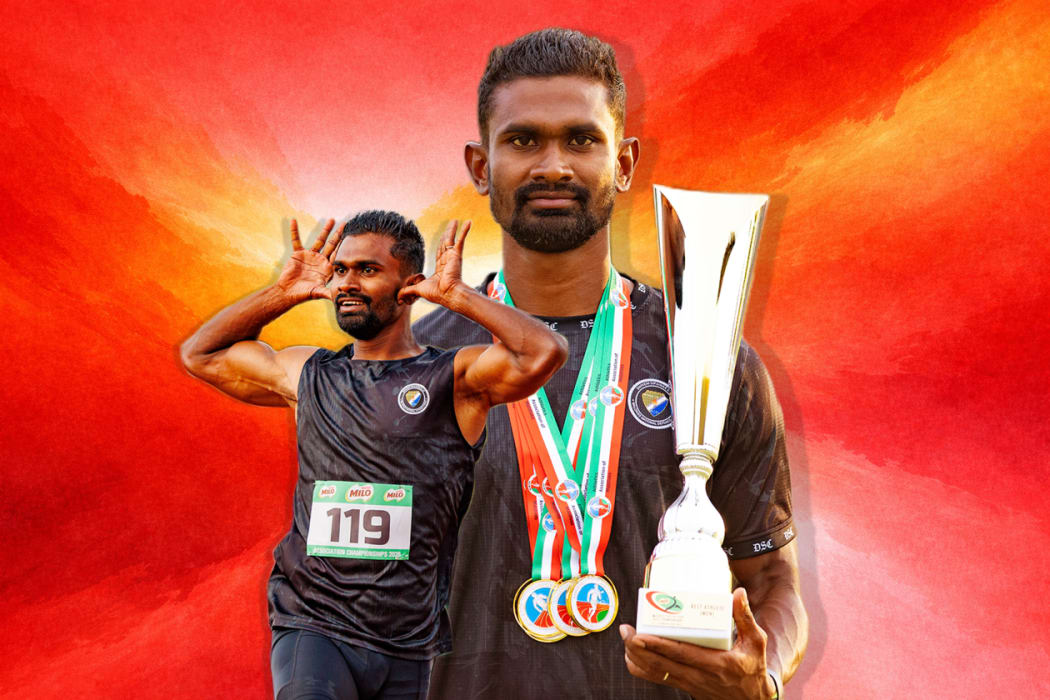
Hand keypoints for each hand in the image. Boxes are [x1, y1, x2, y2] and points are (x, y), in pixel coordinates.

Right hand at [276, 219, 337, 301]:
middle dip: (338, 235)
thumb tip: (341, 296)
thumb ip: (329, 293)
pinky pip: (296, 240)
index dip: (344, 247)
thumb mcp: (318, 292)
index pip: (337, 255)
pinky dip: (294, 231)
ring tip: (332, 219)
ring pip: (319, 240)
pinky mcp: (298, 254)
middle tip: (345, 224)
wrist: (288, 292)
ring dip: (325, 230)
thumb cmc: (303, 294)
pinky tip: (293, 221)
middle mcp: (320, 260)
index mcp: (327, 268)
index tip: (351, 238)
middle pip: (331, 245)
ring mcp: (310, 255)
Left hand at [397, 220, 470, 305]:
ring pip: (451, 239)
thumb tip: (398, 298)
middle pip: (445, 243)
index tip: (443, 237)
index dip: (440, 244)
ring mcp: (453, 257)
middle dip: (447, 233)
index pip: (439, 252)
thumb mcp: (418, 290)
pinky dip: (464, 231)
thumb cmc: (437, 293)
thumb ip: (408, 291)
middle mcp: (448, 260)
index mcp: (441, 267)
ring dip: (452, 229)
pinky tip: (468, 222)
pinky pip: (461, 240)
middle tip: (450, 225)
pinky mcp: (456, 255)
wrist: (448, 294)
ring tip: (455, 221)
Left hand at [622, 588, 776, 698]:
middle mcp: (700, 675)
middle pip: (661, 664)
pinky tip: (632, 657)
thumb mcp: (756, 642)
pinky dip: (642, 669)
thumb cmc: (753, 667)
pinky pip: (659, 679)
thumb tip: (738, 592)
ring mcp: (690, 683)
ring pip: (656, 673)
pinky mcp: (685, 687)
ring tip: (625, 639)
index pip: (681, 654)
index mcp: (716, 663)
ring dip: (637, 658)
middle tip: (625, 631)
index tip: (640, 634)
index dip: (659, 645)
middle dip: (639, 648)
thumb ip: (745, 617)